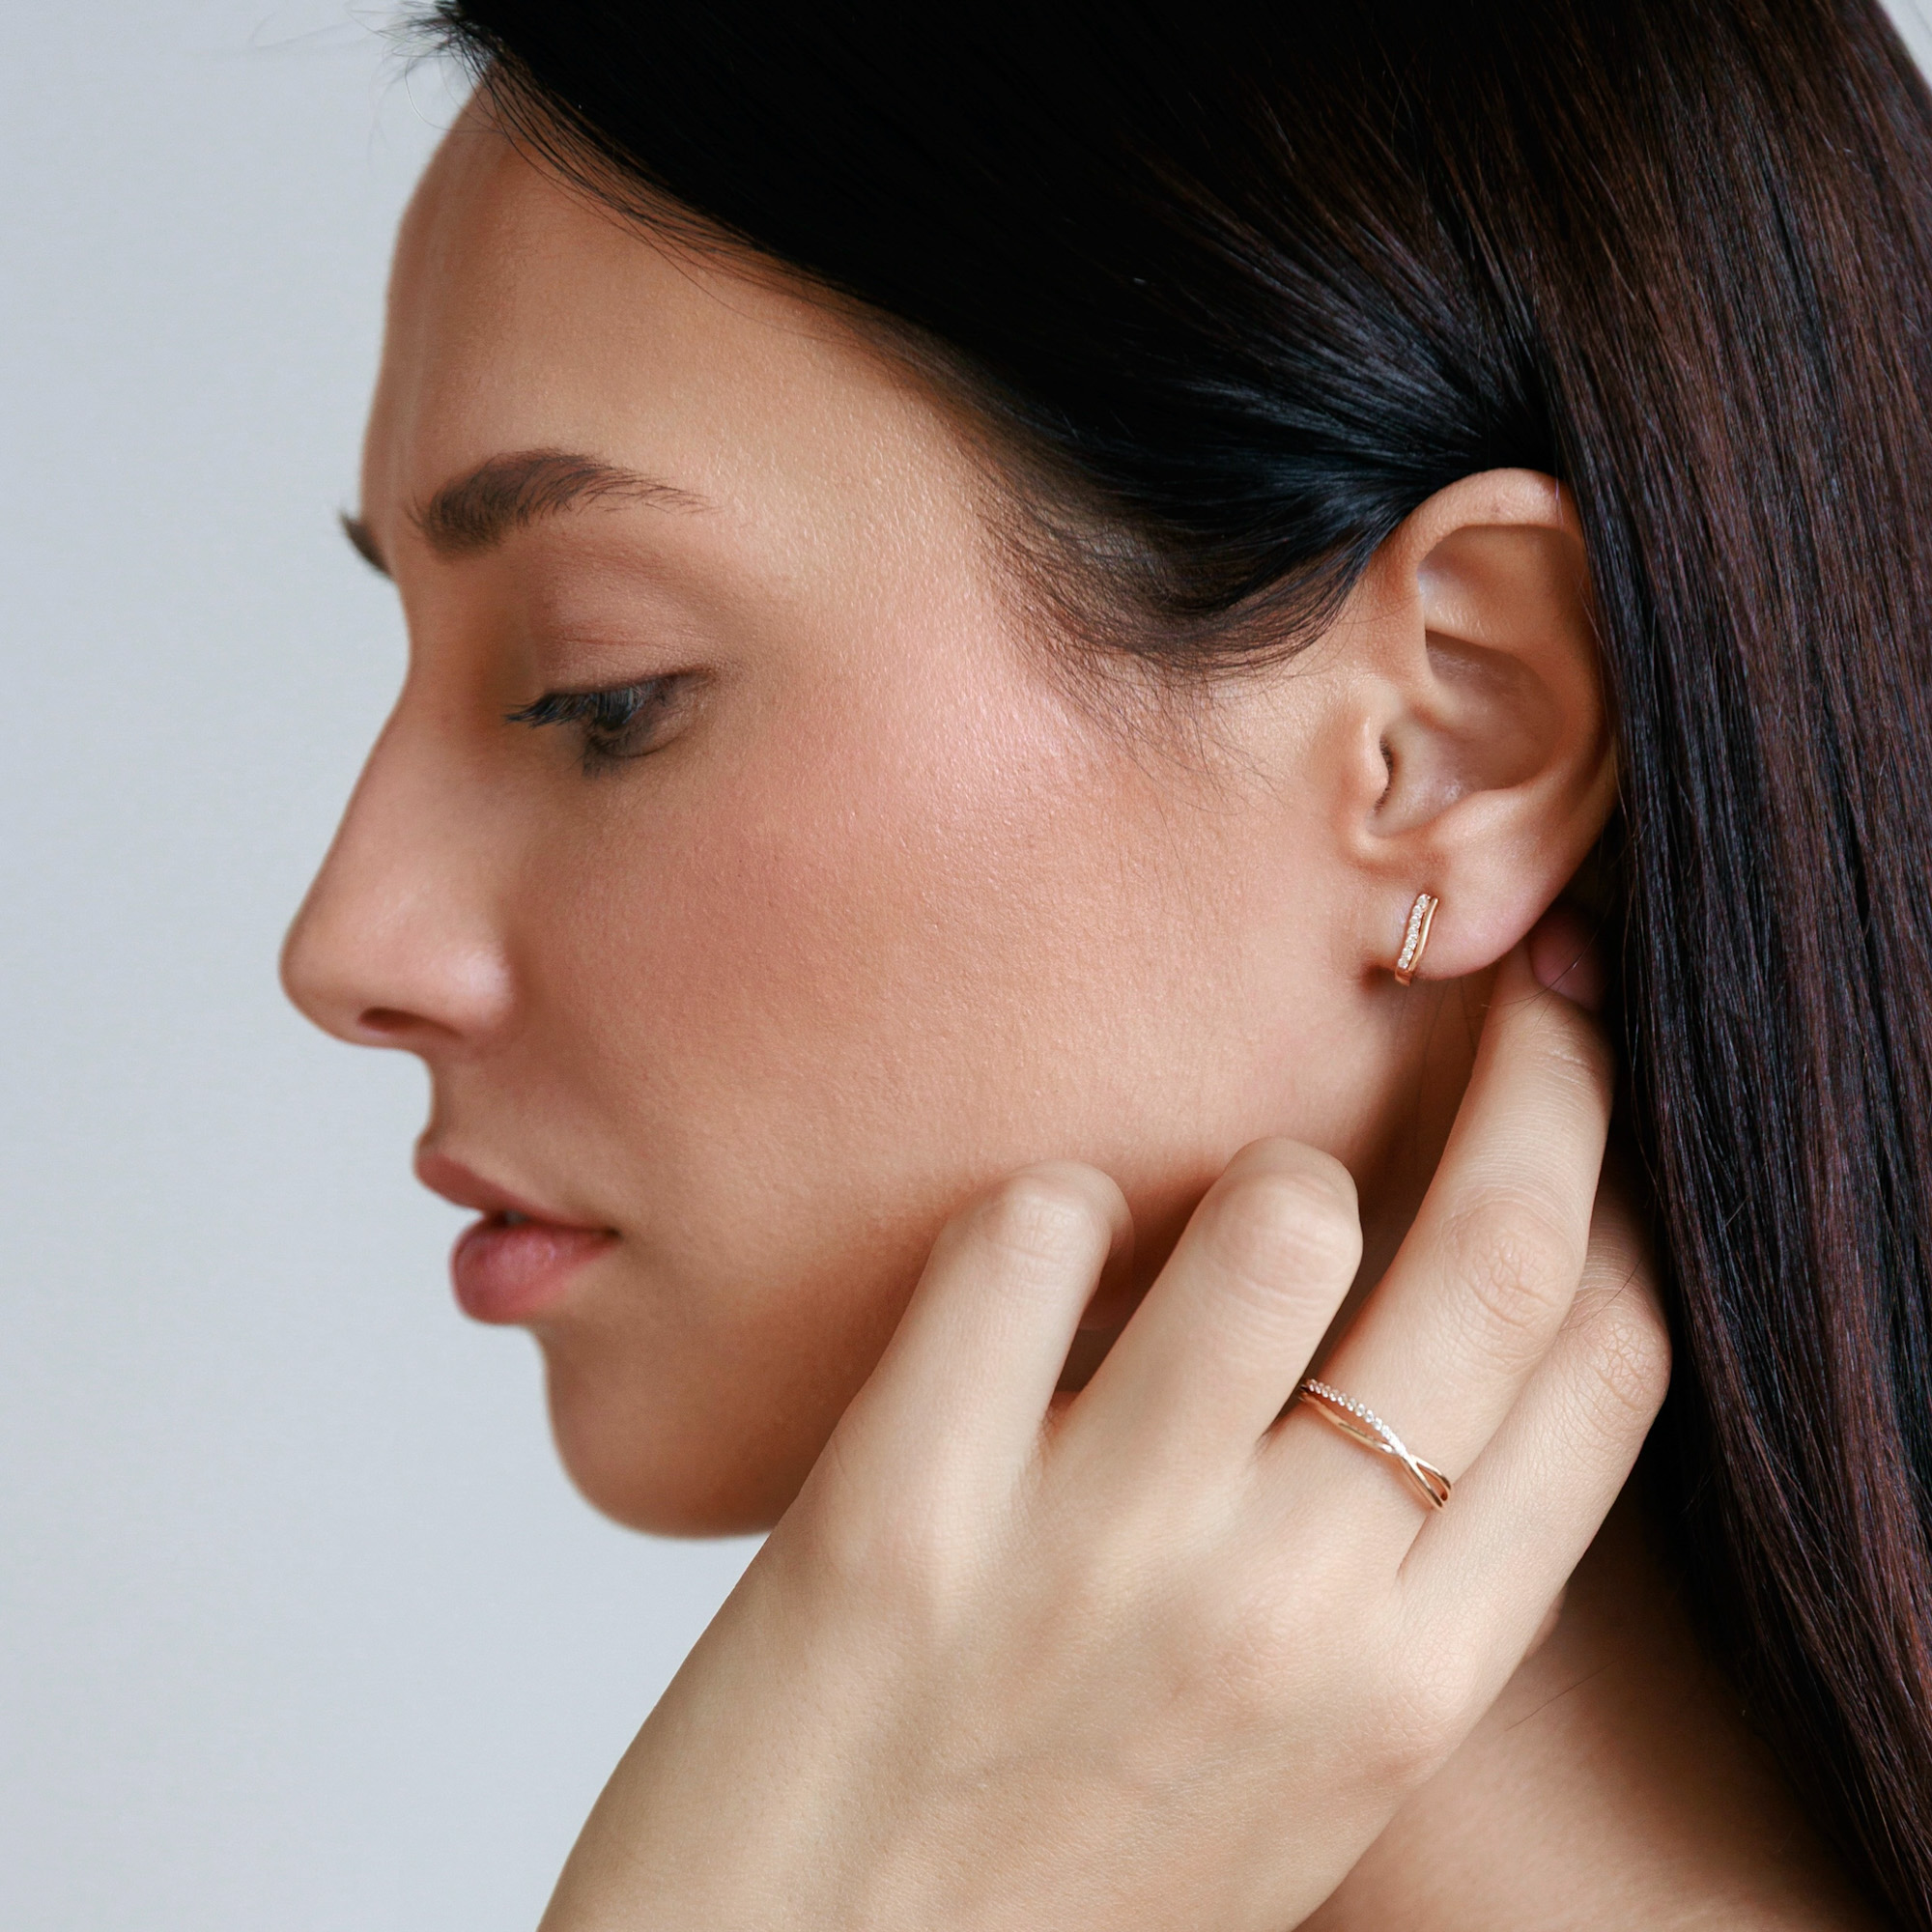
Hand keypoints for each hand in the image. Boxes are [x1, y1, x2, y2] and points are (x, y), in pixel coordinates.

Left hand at [539, 934, 1667, 1930]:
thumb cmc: (1055, 1885)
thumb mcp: (1292, 1771)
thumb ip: (1378, 1585)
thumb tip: (1420, 1349)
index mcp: (1410, 1687)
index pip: (1604, 1367)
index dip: (1617, 1191)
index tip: (1584, 1093)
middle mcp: (1289, 1613)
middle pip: (1494, 1254)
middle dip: (1537, 1079)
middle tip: (1511, 995)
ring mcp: (1097, 1556)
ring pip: (1278, 1214)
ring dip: (1254, 1171)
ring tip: (1185, 1223)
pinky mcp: (903, 1510)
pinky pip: (1028, 1232)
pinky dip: (1039, 1210)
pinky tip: (1014, 1275)